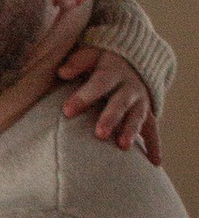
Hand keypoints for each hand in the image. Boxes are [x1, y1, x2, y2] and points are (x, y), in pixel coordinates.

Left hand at [54, 37, 161, 161]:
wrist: (133, 62)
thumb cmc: (102, 62)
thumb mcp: (92, 55)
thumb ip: (78, 62)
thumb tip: (62, 71)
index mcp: (112, 72)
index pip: (98, 83)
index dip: (84, 96)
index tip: (67, 111)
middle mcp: (129, 87)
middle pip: (120, 102)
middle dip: (111, 118)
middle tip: (99, 134)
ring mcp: (140, 101)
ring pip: (137, 116)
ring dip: (131, 131)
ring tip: (122, 147)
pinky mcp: (147, 114)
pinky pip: (152, 131)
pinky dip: (154, 146)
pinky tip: (154, 163)